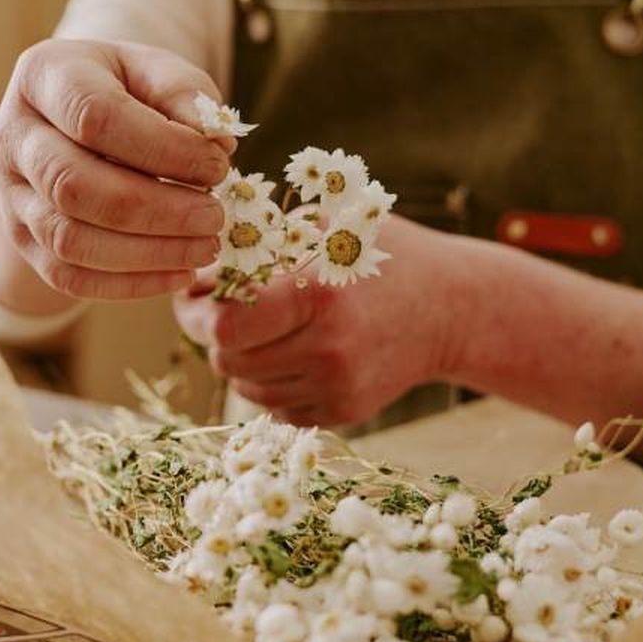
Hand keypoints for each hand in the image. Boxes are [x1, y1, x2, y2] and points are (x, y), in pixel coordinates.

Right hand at [0, 38, 233, 299]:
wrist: (71, 121)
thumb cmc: (124, 91)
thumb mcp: (155, 72)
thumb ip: (187, 96)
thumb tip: (217, 144)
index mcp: (43, 77)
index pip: (94, 116)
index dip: (162, 147)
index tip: (218, 164)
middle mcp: (12, 138)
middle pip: (72, 185)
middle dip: (155, 208)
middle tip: (215, 217)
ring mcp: (11, 195)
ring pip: (68, 239)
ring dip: (146, 253)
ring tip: (205, 248)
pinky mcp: (23, 240)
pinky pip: (68, 277)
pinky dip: (129, 284)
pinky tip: (179, 273)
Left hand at [174, 216, 461, 426]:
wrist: (452, 308)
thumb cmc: (378, 255)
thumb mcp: (325, 228)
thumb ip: (257, 245)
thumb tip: (190, 273)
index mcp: (318, 297)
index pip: (225, 326)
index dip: (196, 314)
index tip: (192, 298)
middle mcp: (328, 349)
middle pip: (227, 360)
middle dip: (213, 335)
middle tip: (222, 311)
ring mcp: (337, 387)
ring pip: (245, 387)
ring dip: (239, 360)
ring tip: (262, 329)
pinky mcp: (344, 412)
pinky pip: (274, 408)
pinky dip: (267, 384)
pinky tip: (288, 353)